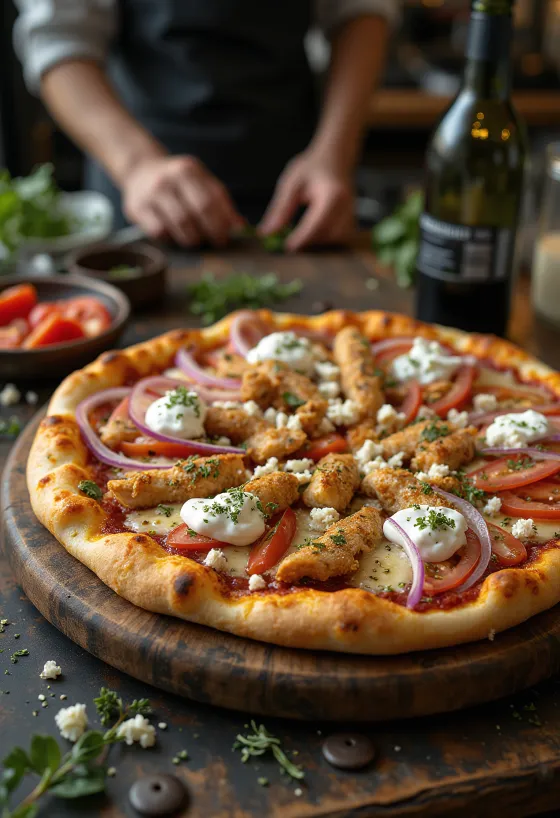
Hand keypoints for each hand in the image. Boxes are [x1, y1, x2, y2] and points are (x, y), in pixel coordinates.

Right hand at [122, 154, 244, 246]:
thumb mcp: (200, 181)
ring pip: (180, 224)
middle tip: (218, 242)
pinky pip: (160, 232)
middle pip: (198, 211)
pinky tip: (175, 236)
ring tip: (197, 240)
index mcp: (188, 170)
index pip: (212, 199)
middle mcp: (169, 179)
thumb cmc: (178, 182)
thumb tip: (240, 227)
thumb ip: (220, 200)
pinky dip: (171, 238)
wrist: (140, 171)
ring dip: (193, 238)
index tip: (230, 235)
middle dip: (212, 231)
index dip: (224, 221)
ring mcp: (151, 193)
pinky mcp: (137, 209)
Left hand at [259, 151, 355, 250]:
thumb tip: (267, 233)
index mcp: (332, 194)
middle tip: (290, 243)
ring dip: (318, 243)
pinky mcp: (352, 219)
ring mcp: (352, 213)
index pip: (316, 223)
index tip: (286, 247)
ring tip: (301, 237)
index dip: (301, 238)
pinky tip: (313, 234)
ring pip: (336, 239)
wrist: (336, 157)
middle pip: (328, 235)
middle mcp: (346, 205)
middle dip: (309, 242)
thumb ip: (280, 209)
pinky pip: (341, 237)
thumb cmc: (313, 167)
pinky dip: (326, 239)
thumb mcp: (292, 183)